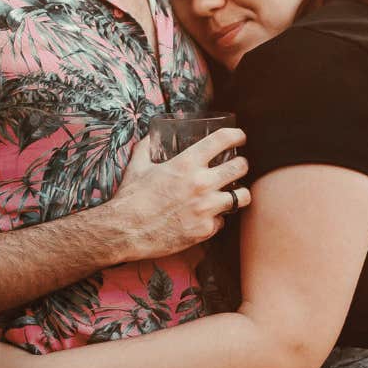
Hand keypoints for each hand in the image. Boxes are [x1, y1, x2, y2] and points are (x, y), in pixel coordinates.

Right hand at [102, 127, 248, 262]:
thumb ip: (146, 147)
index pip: (222, 140)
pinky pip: (223, 221)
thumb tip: (150, 136)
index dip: (236, 135)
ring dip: (239, 192)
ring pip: (242, 196)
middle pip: (240, 167)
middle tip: (237, 166)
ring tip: (233, 193)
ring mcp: (206, 208)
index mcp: (186, 163)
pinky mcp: (205, 229)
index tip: (239, 138)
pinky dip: (218, 218)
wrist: (124, 232)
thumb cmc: (131, 198)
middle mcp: (201, 184)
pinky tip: (209, 216)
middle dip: (241, 164)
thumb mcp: (137, 165)